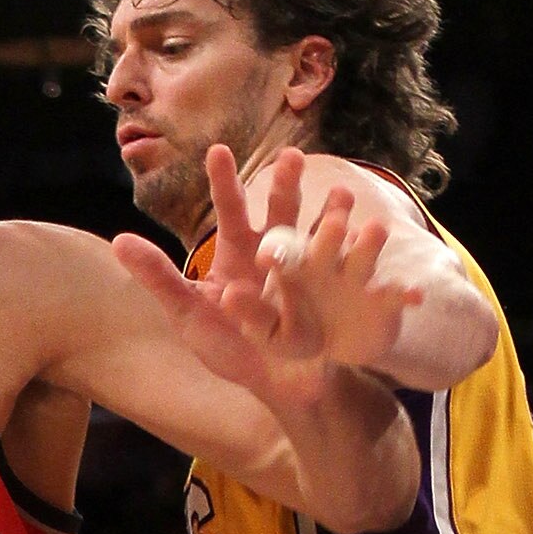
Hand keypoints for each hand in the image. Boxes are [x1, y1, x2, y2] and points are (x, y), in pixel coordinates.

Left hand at [113, 147, 422, 409]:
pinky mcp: (349, 310)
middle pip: (284, 220)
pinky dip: (401, 297)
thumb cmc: (235, 348)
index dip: (225, 185)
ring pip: (331, 248)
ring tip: (346, 204)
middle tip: (288, 156)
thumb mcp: (192, 317)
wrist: (284, 384)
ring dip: (340, 227)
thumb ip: (159, 279)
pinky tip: (415, 292)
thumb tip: (117, 242)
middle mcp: (285, 260)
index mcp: (246, 257)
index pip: (232, 215)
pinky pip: (380, 302)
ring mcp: (320, 281)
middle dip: (286, 190)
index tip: (217, 149)